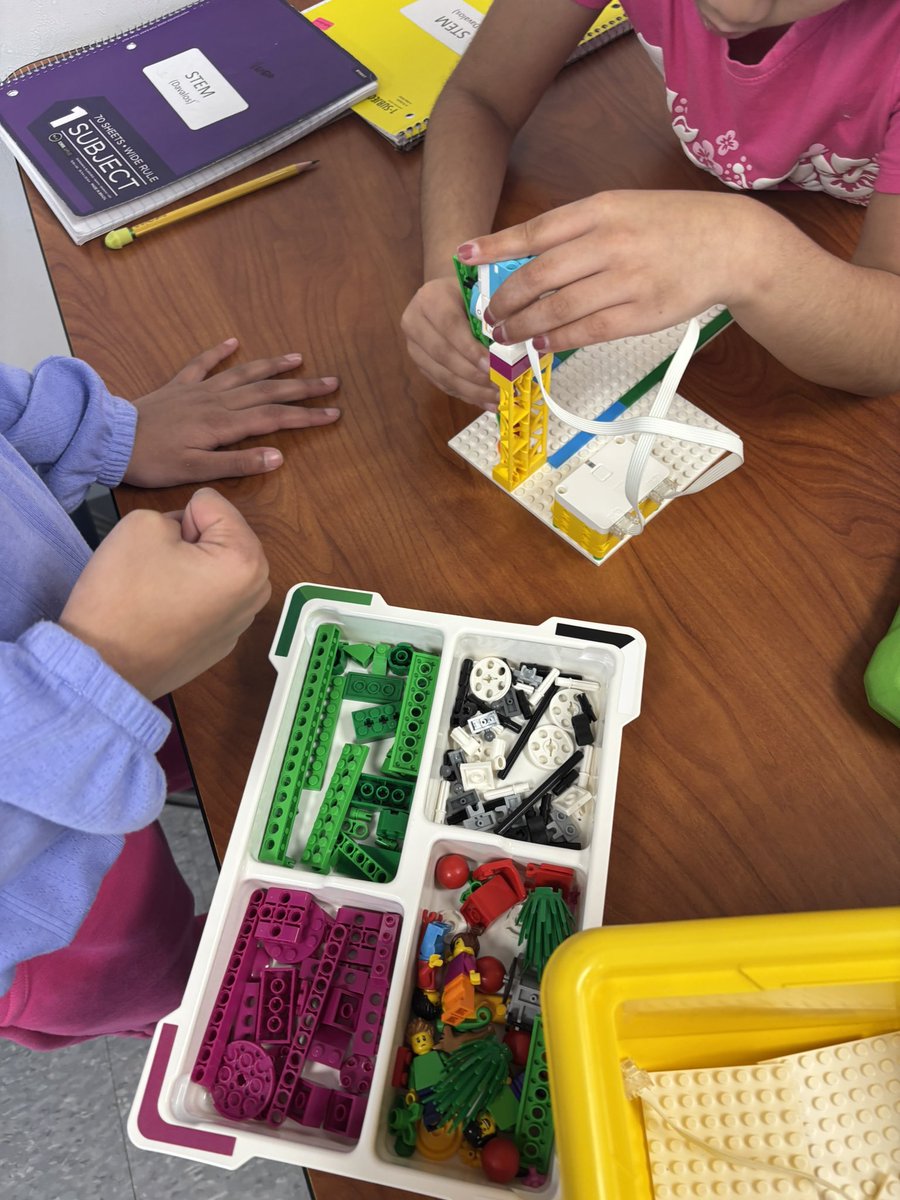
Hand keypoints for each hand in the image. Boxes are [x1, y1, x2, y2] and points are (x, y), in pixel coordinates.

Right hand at [59, 488, 270, 699]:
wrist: (105, 666)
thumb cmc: (124, 594)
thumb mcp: (143, 523)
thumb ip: (177, 514)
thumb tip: (188, 539)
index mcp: (246, 560)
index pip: (211, 503)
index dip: (178, 518)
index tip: (161, 550)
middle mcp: (257, 591)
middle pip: (221, 535)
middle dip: (190, 542)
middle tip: (158, 568)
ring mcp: (242, 621)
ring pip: (214, 565)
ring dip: (191, 568)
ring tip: (160, 591)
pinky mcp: (223, 641)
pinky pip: (209, 598)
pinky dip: (190, 598)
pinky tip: (164, 616)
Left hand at [123, 338, 339, 486]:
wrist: (110, 439)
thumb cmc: (154, 461)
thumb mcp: (197, 471)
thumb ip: (238, 463)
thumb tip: (278, 457)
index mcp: (224, 424)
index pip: (275, 418)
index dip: (307, 416)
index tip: (333, 413)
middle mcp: (217, 401)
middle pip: (267, 391)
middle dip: (302, 387)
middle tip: (332, 382)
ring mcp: (199, 389)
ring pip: (243, 373)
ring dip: (272, 365)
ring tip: (298, 357)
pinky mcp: (179, 385)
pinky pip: (203, 363)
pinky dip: (220, 351)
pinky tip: (234, 341)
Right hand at [401, 276, 497, 409]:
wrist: (445, 297)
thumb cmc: (468, 294)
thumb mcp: (478, 294)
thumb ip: (488, 317)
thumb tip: (511, 350)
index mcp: (429, 299)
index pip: (450, 327)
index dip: (470, 350)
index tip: (492, 367)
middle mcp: (414, 323)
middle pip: (444, 355)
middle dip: (474, 375)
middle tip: (499, 387)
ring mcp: (414, 347)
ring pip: (442, 375)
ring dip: (472, 391)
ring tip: (497, 399)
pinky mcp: (420, 365)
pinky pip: (443, 385)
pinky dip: (467, 395)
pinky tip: (487, 401)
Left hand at [457, 190, 763, 351]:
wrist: (729, 243)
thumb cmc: (670, 226)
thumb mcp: (622, 209)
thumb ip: (577, 231)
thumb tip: (526, 258)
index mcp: (601, 209)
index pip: (535, 231)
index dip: (495, 247)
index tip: (464, 258)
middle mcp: (610, 242)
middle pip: (539, 275)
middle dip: (505, 299)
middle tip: (488, 315)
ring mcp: (627, 279)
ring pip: (558, 308)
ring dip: (524, 325)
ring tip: (506, 335)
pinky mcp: (641, 313)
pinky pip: (587, 331)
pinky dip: (557, 340)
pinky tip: (541, 343)